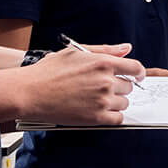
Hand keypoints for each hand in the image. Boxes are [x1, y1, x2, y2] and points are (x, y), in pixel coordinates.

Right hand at [18, 43, 143, 124]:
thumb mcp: (76, 52)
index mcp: (103, 63)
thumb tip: (126, 48)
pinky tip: (100, 111)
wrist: (29, 92)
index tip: (137, 77)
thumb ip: (105, 50)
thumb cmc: (48, 71)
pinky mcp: (97, 117)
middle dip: (119, 87)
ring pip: (124, 103)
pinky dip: (112, 116)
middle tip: (102, 88)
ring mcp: (102, 100)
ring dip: (115, 102)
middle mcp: (106, 81)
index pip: (135, 68)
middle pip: (129, 87)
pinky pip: (118, 118)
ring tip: (96, 99)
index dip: (138, 73)